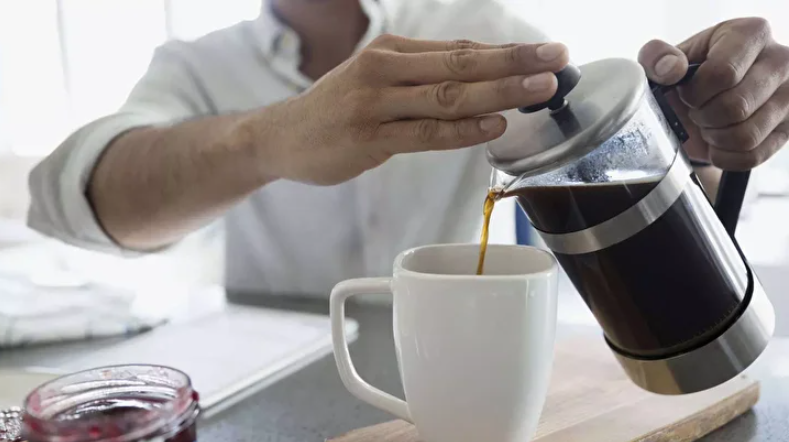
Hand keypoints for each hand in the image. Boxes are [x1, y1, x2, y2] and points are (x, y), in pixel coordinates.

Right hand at [244, 34, 568, 184]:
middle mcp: (384, 70)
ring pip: (447, 97)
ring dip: (498, 92)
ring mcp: (375, 104)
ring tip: (540, 90)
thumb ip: (425, 77)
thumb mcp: (378, 79)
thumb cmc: (340, 109)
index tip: (549, 53)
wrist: (283, 136)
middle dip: (514, 63)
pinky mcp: (368, 139)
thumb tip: (484, 74)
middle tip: (558, 62)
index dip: (508, 52)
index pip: (460, 50)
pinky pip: (424, 134)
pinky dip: (462, 131)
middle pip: (461, 65)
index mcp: (392, 52)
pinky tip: (495, 126)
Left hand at [639, 18, 788, 169]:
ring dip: (715, 137)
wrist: (703, 102)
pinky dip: (725, 156)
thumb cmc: (687, 77)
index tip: (686, 93)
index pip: (723, 73)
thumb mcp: (664, 61)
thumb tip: (670, 69)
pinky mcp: (788, 129)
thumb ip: (656, 57)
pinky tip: (718, 141)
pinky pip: (752, 156)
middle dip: (703, 116)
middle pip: (736, 106)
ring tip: (708, 124)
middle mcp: (780, 60)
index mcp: (750, 34)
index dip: (695, 93)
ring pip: (746, 136)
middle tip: (696, 111)